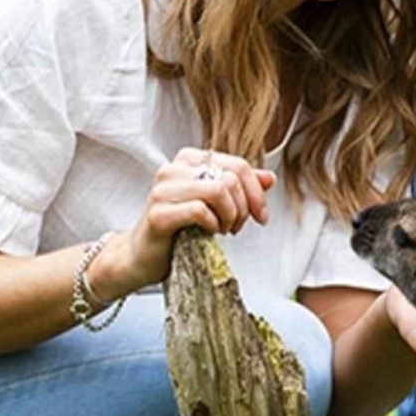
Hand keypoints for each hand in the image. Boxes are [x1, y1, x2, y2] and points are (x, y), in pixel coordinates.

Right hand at [119, 148, 275, 291]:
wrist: (145, 256)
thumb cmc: (181, 227)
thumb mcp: (216, 204)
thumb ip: (241, 187)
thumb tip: (270, 178)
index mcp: (190, 159)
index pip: (238, 165)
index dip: (256, 192)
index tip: (261, 216)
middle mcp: (173, 168)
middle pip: (231, 178)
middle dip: (244, 207)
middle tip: (237, 226)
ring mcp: (163, 190)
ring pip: (218, 190)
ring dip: (230, 216)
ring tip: (224, 229)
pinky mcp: (158, 213)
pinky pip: (200, 211)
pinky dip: (213, 224)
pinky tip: (209, 233)